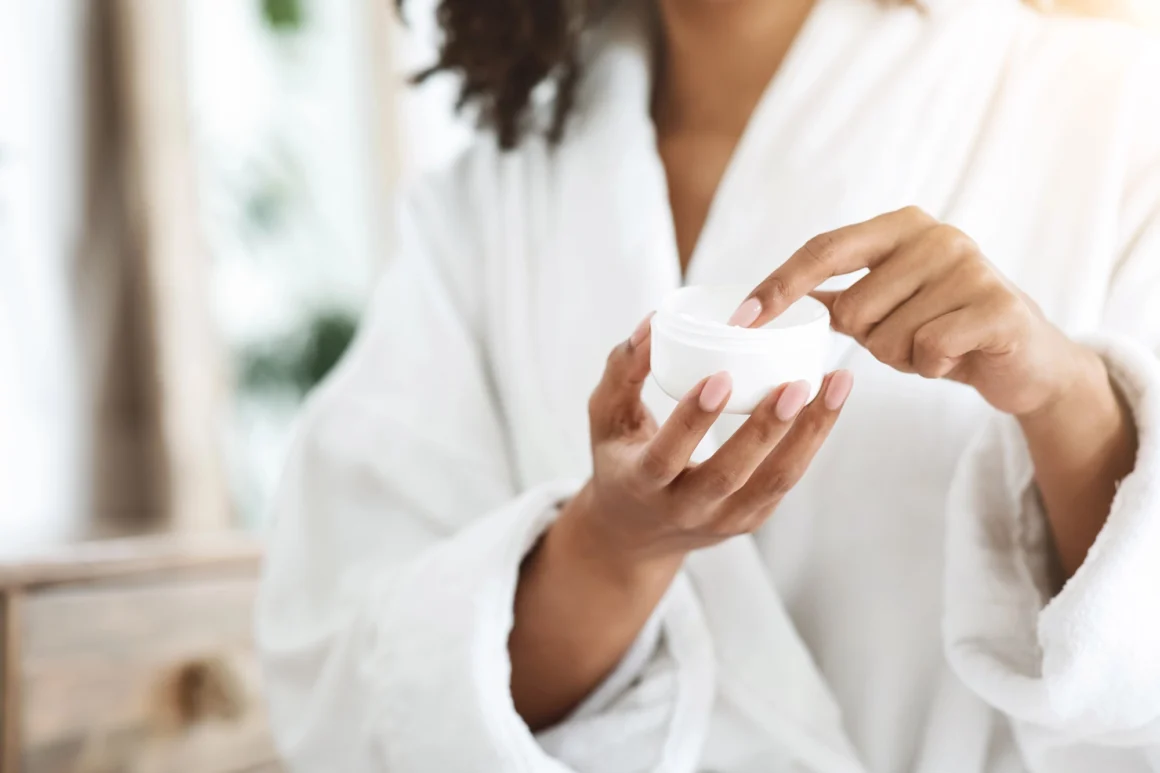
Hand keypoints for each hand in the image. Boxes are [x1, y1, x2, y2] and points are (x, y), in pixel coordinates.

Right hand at [558, 315, 852, 580]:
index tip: (720, 377)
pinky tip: (832, 399)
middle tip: (796, 384)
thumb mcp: (606, 417)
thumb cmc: (621, 458)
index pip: (666, 456)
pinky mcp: (753, 518)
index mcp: (640, 484)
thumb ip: (622, 370)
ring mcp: (724, 519)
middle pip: (730, 475)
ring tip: (836, 384)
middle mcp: (684, 509)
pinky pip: (787, 478)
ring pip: (775, 480)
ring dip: (810, 433)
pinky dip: (813, 438)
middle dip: (765, 430)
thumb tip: (652, 322)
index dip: (693, 421)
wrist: (635, 533)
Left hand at [728, 206, 1094, 416]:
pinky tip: (955, 358)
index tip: (742, 319)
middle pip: (852, 308)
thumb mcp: (885, 302)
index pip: (823, 250)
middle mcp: (935, 235)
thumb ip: (835, 293)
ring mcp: (971, 266)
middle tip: (908, 336)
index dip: (779, 286)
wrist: (1023, 357)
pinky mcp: (999, 306)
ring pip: (886, 337)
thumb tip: (761, 301)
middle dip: (869, 340)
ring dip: (902, 357)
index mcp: (899, 226)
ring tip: (935, 345)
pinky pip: (926, 351)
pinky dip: (930, 368)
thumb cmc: (940, 326)